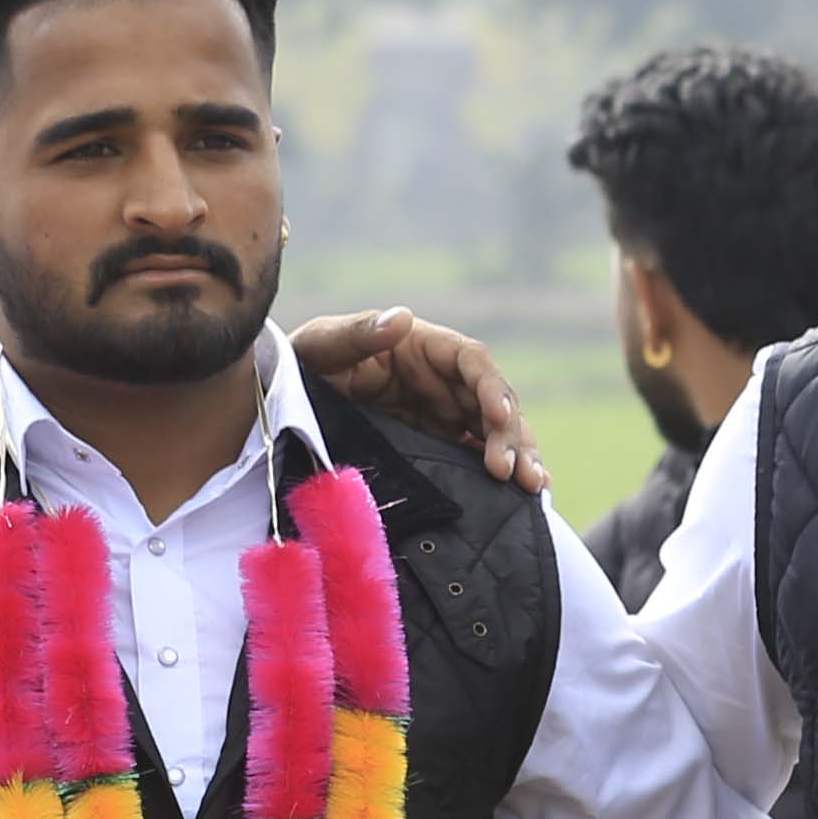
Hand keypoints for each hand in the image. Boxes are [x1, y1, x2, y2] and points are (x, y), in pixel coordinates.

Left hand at [291, 309, 543, 489]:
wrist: (282, 404)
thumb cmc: (303, 362)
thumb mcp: (322, 344)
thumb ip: (358, 333)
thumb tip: (402, 319)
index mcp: (424, 347)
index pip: (472, 362)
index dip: (491, 387)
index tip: (498, 416)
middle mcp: (443, 381)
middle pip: (495, 401)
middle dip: (513, 435)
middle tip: (517, 474)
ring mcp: (444, 416)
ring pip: (495, 433)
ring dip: (518, 457)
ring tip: (535, 487)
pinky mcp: (438, 446)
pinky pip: (477, 458)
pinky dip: (503, 476)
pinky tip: (525, 499)